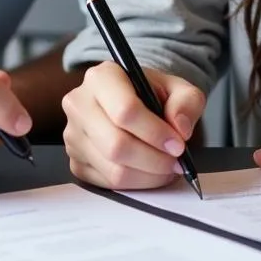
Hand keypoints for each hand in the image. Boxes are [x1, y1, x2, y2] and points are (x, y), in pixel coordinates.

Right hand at [62, 61, 204, 188]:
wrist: (134, 104)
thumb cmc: (152, 94)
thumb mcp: (178, 88)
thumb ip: (187, 102)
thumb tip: (180, 128)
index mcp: (102, 77)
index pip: (125, 110)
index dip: (155, 132)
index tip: (178, 144)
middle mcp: (80, 104)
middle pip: (116, 145)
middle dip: (154, 159)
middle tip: (176, 160)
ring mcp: (74, 135)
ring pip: (113, 170)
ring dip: (149, 175)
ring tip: (166, 165)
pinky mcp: (75, 162)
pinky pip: (108, 184)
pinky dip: (136, 183)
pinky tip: (149, 171)